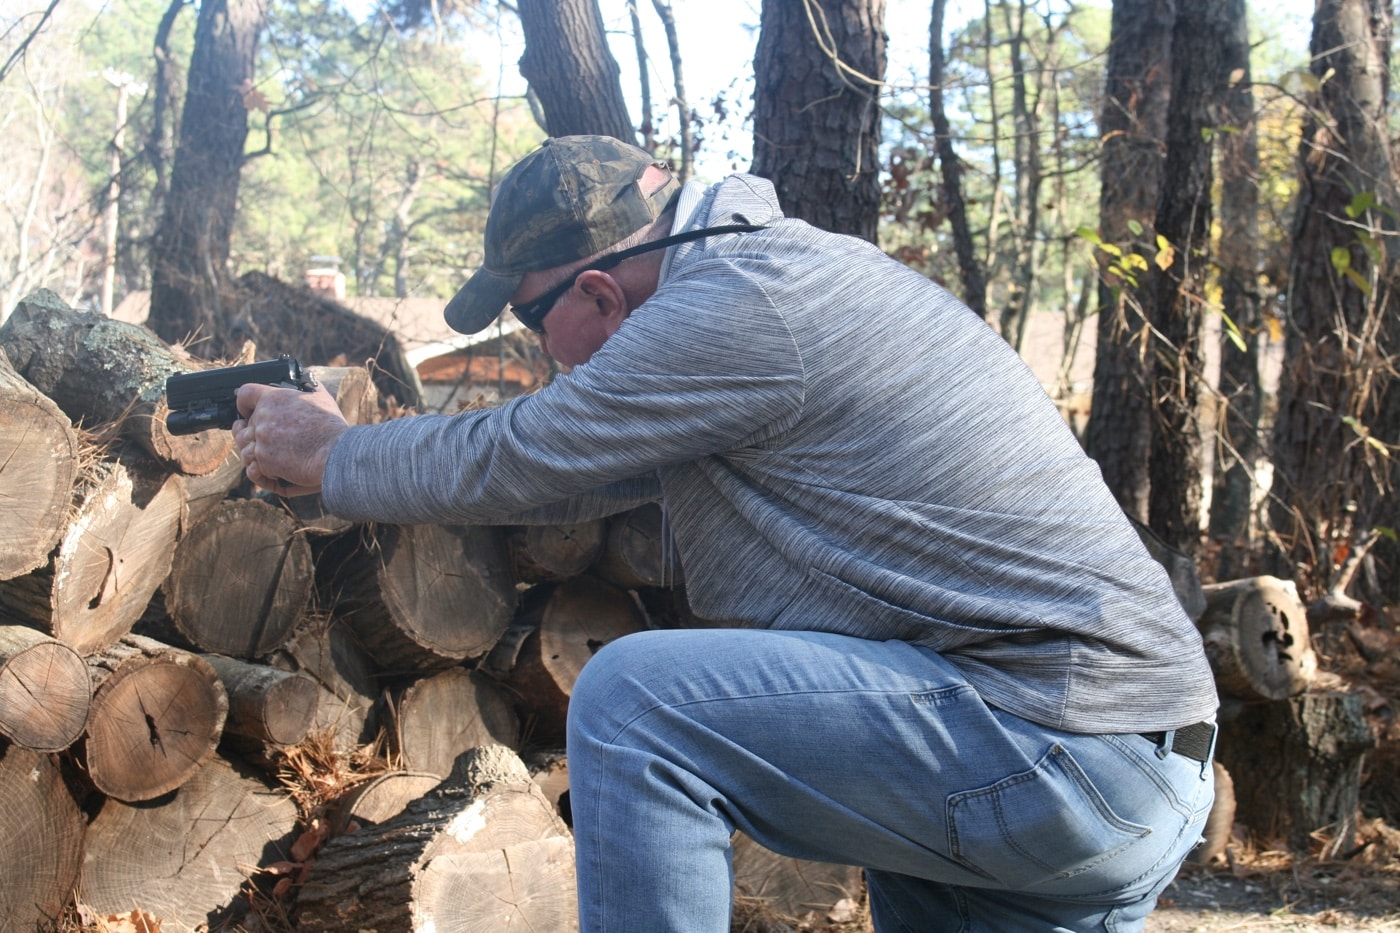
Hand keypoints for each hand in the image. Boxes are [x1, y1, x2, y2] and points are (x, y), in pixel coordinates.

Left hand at [233, 383, 348, 494]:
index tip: (246, 412)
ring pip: (245, 448)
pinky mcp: (264, 462)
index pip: (245, 394)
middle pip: (243, 427)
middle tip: (264, 441)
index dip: (243, 404)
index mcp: (274, 399)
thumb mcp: (321, 398)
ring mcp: (262, 440)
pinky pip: (252, 468)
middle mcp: (263, 418)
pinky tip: (271, 472)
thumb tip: (305, 382)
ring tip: (269, 459)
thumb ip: (307, 387)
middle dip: (252, 435)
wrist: (336, 453)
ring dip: (255, 454)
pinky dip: (261, 472)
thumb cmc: (331, 427)